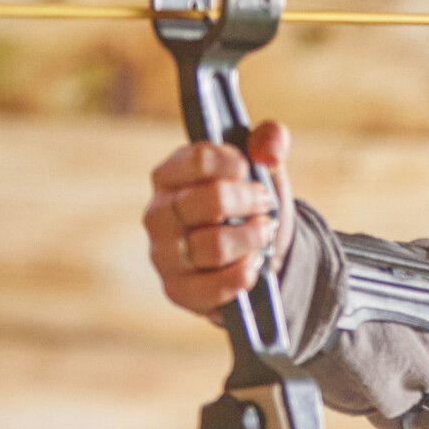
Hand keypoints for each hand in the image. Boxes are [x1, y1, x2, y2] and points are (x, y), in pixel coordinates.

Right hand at [145, 121, 294, 315]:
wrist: (256, 255)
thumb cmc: (251, 204)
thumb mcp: (264, 167)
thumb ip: (270, 140)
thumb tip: (268, 151)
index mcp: (170, 174)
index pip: (201, 159)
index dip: (238, 165)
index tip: (252, 173)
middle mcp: (158, 212)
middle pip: (212, 200)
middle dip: (252, 202)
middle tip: (266, 206)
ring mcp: (162, 253)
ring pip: (215, 246)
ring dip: (252, 240)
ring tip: (262, 236)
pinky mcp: (175, 288)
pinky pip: (210, 287)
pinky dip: (240, 277)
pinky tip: (252, 268)